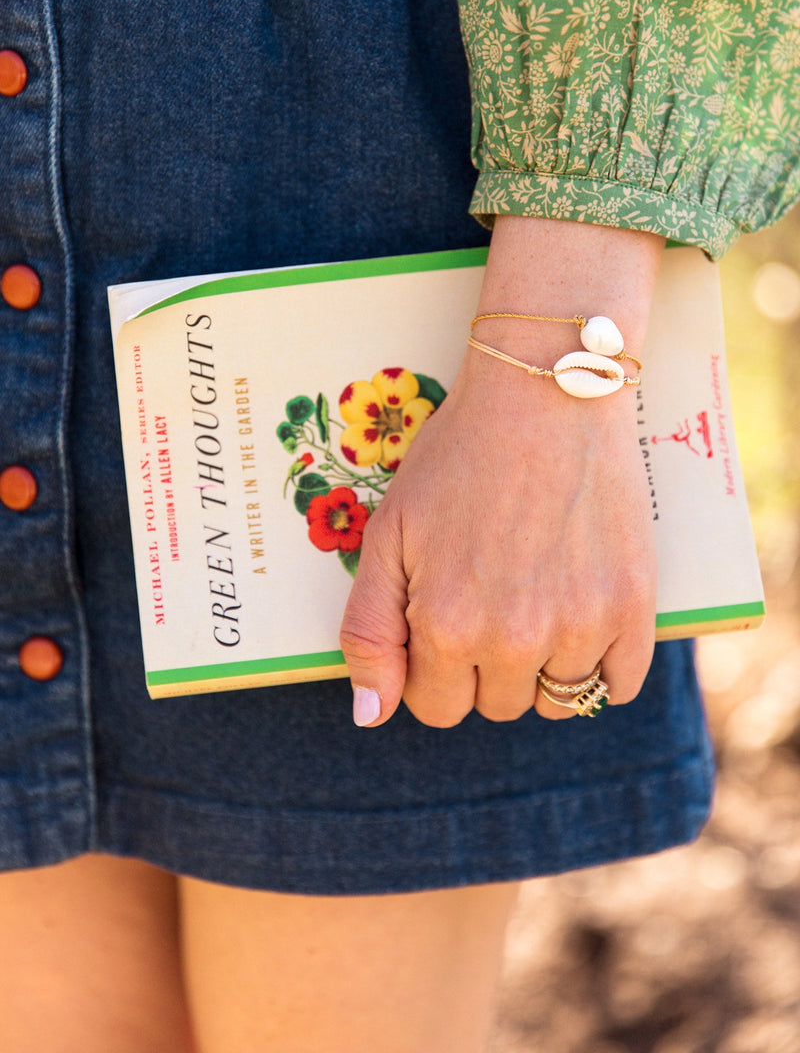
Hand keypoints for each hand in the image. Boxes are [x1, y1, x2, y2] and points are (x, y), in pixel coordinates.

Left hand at [340, 217, 662, 726]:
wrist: (546, 391)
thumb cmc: (457, 459)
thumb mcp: (389, 534)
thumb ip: (369, 631)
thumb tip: (370, 716)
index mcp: (447, 626)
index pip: (436, 707)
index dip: (433, 667)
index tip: (445, 618)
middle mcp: (515, 639)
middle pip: (496, 707)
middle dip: (484, 665)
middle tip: (491, 594)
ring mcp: (582, 625)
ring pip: (556, 702)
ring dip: (541, 667)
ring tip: (536, 596)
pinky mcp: (635, 607)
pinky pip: (617, 685)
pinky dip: (600, 664)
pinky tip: (581, 610)